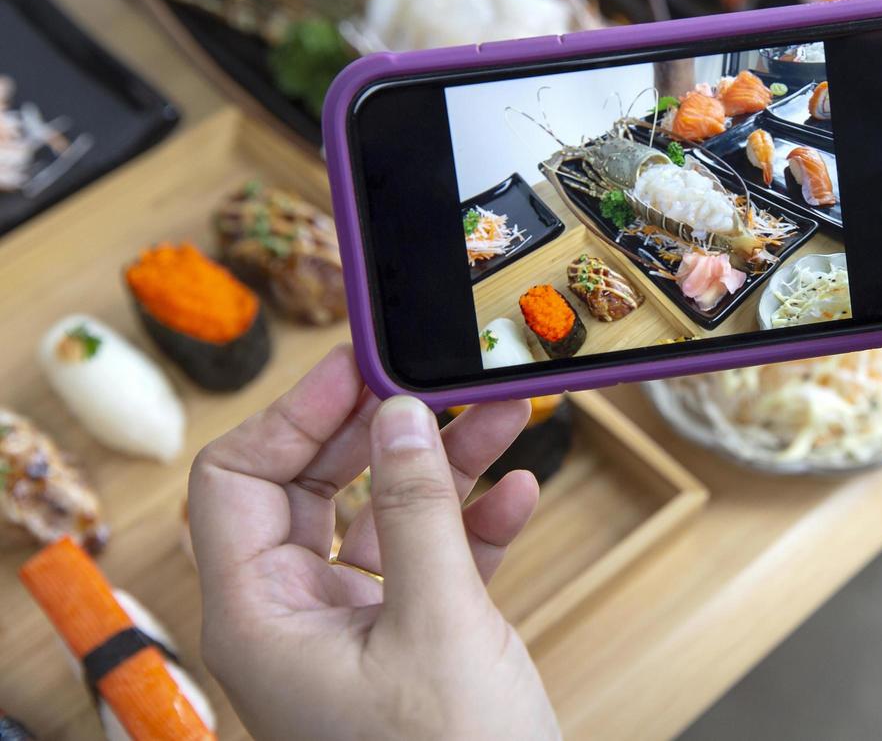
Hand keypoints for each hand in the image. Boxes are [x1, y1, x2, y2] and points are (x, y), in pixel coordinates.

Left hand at [188, 346, 558, 739]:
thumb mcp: (438, 623)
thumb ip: (416, 511)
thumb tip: (400, 416)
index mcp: (261, 617)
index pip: (238, 479)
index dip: (294, 413)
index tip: (358, 363)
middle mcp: (295, 618)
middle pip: (316, 484)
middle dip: (384, 429)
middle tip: (435, 378)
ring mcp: (354, 629)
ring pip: (383, 515)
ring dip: (445, 465)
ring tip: (503, 416)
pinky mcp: (410, 641)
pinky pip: (432, 557)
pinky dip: (475, 522)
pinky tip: (520, 490)